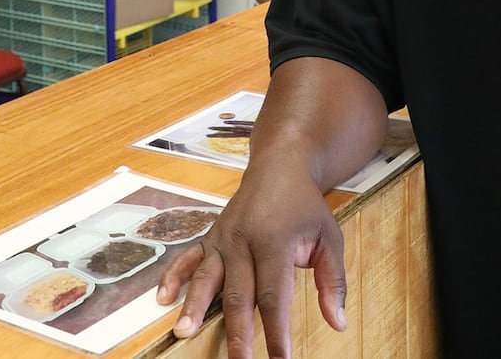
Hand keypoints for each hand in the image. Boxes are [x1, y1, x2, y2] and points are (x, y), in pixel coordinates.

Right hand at [156, 164, 346, 358]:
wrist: (279, 166)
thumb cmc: (305, 207)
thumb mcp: (330, 238)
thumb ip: (333, 282)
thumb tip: (337, 324)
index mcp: (275, 242)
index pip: (274, 295)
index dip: (276, 331)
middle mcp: (243, 241)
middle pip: (238, 294)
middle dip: (237, 333)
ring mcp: (222, 238)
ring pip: (207, 278)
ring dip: (195, 306)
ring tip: (183, 332)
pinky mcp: (209, 236)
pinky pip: (187, 258)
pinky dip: (173, 277)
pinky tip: (162, 299)